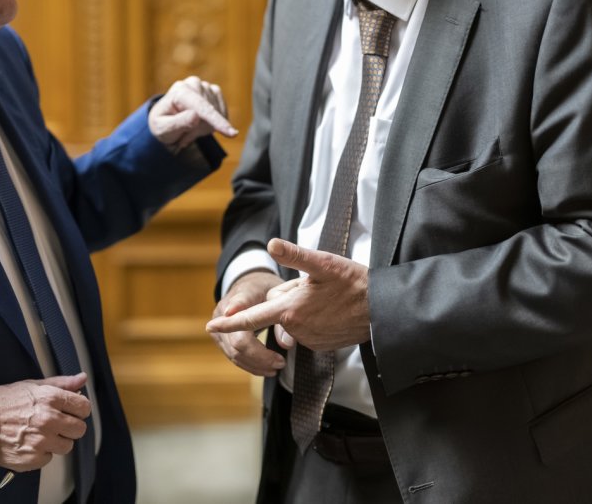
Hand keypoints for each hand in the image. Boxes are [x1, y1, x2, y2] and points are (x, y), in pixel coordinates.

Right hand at [0, 373, 91, 471]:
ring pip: (67, 446)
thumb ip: (61, 383)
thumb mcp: (33, 385)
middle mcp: (48, 419)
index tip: (73, 411)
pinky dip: (42, 453)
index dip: (79, 409)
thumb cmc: (5, 402)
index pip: (84, 407)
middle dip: (70, 426)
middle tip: (56, 424)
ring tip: (41, 434)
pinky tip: (30, 443)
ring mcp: (41, 441)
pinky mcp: (33, 458)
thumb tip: (81, 378)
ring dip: (58, 441)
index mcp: (50, 398)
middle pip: (80, 429)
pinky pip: (49, 458)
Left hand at [148, 76, 236, 151]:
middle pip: (210, 114)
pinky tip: (200, 123)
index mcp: (180, 91)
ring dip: (204, 128)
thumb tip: (196, 115)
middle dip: (199, 130)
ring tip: (189, 129)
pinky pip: (223, 113)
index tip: (232, 133)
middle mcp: (193, 84)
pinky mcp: (215, 92)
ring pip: (217, 115)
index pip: (201, 107)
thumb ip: (178, 123)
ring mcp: (206, 86)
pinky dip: (213, 123)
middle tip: (183, 136)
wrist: (166, 121)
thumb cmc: (162, 125)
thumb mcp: (163, 129)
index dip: (216, 120)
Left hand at [206, 239, 371, 351]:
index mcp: (290, 309)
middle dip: (288, 298)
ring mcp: (309, 340)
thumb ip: (294, 256)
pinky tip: (330, 311)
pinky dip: (313, 320)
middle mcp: (296, 329)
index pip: (252, 317)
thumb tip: (271, 244)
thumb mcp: (323, 264)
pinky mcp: (320, 347)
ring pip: (292, 320)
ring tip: (325, 299)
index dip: (230, 322)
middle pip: (278, 311)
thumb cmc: (353, 283)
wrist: (381, 310)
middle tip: (315, 286)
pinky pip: (306, 330)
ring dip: (301, 309)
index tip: (210, 326)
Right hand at [207, 270, 285, 375]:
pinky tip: (265, 368)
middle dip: (260, 357)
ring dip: (255, 365)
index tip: (230, 312)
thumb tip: (286, 345)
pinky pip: (232, 356)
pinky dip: (249, 365)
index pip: (239, 301)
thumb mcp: (279, 296)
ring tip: (275, 369)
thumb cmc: (267, 291)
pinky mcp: (219, 337)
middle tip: (281, 363)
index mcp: (243, 293)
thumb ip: (284, 318)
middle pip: (237, 340)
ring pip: (234, 353)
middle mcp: (224, 310)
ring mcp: (218, 325)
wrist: (248, 286)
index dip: (236, 306)